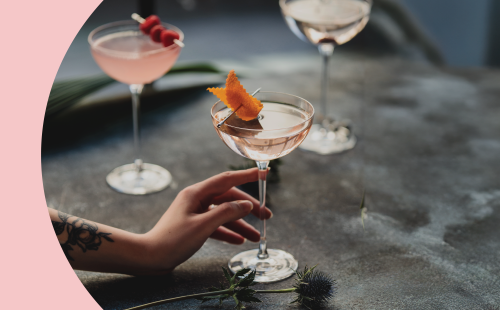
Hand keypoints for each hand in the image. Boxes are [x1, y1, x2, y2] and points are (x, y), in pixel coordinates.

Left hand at [143, 168, 270, 273]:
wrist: (150, 258)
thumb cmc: (173, 240)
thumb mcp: (203, 226)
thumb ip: (226, 213)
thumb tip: (246, 205)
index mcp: (196, 193)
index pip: (226, 179)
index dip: (246, 176)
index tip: (263, 173)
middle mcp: (196, 200)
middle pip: (228, 198)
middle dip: (248, 208)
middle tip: (266, 216)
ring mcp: (195, 213)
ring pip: (224, 214)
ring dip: (240, 224)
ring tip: (257, 237)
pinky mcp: (193, 226)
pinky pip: (216, 226)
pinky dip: (228, 232)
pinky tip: (240, 241)